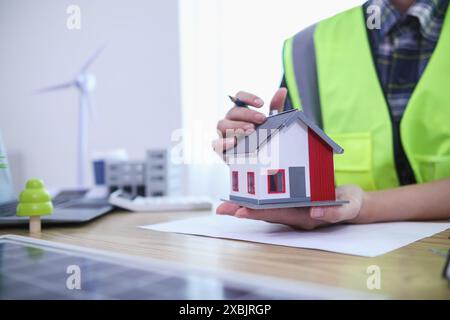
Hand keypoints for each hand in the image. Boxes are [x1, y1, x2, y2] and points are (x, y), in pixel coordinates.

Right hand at [212, 88, 287, 153]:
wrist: (259, 161)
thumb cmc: (262, 139)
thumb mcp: (271, 123)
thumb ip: (275, 107)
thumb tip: (282, 90)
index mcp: (240, 111)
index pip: (239, 97)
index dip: (248, 98)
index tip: (261, 104)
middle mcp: (229, 120)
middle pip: (232, 111)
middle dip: (248, 114)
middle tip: (262, 119)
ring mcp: (223, 134)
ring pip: (221, 125)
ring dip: (236, 126)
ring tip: (251, 131)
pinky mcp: (221, 149)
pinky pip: (216, 143)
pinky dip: (223, 142)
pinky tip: (235, 142)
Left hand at [216, 185, 365, 229]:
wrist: (350, 202)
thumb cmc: (348, 204)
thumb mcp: (347, 207)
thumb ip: (334, 211)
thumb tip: (314, 211)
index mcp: (304, 216)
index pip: (278, 214)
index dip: (259, 212)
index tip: (241, 210)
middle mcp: (293, 214)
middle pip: (264, 212)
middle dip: (243, 210)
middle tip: (223, 209)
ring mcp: (290, 208)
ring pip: (264, 207)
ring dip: (245, 205)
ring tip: (225, 204)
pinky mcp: (290, 200)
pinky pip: (270, 199)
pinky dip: (255, 196)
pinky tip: (243, 192)